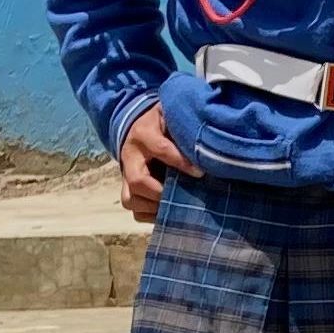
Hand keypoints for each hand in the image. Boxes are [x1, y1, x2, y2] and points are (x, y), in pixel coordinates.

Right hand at [115, 104, 189, 222]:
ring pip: (131, 199)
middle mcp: (130, 156)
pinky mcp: (127, 190)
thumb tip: (208, 141)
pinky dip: (151, 216)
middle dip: (161, 192)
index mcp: (144, 134)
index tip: (200, 172)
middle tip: (184, 196)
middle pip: (138, 181)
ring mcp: (125, 176)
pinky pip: (135, 211)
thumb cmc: (162, 123)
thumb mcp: (171, 116)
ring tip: (177, 205)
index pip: (161, 150)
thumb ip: (184, 126)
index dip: (180, 162)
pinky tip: (169, 210)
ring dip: (155, 207)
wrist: (138, 128)